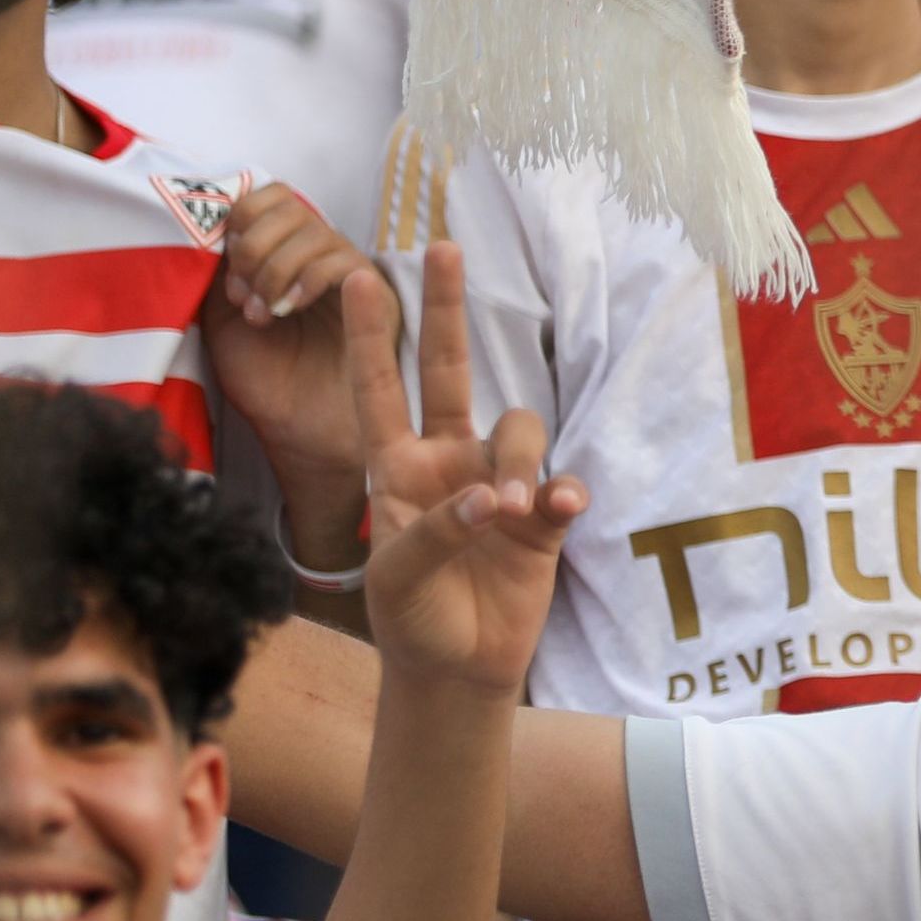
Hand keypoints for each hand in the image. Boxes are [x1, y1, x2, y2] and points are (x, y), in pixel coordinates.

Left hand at [199, 182, 385, 556]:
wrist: (300, 432)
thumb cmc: (265, 381)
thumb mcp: (222, 319)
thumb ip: (219, 272)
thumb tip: (209, 226)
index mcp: (282, 253)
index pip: (266, 197)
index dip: (239, 220)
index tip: (225, 270)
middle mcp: (318, 254)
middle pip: (286, 203)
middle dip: (253, 247)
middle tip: (244, 298)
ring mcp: (350, 273)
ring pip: (312, 229)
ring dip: (275, 268)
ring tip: (263, 314)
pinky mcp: (378, 297)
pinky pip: (342, 262)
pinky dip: (306, 278)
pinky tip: (288, 310)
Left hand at [343, 243, 585, 691]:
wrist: (456, 670)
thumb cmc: (409, 618)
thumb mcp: (400, 576)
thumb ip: (437, 528)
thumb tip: (493, 497)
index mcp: (394, 470)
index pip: (377, 392)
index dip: (370, 337)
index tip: (360, 279)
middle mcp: (446, 461)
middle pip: (448, 371)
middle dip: (446, 311)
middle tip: (445, 249)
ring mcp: (497, 483)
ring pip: (519, 432)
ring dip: (520, 465)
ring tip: (512, 513)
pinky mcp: (541, 516)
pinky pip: (560, 483)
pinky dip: (561, 496)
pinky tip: (556, 515)